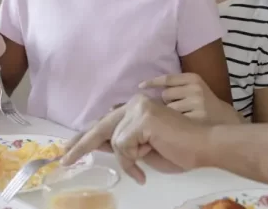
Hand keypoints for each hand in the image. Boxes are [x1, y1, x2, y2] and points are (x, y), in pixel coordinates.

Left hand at [60, 95, 211, 183]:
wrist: (204, 146)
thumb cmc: (180, 150)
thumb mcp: (144, 149)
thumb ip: (123, 143)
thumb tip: (98, 145)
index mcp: (136, 108)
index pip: (106, 122)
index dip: (86, 136)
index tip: (70, 148)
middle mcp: (135, 102)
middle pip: (101, 126)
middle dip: (81, 145)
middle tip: (63, 159)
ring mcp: (139, 108)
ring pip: (114, 141)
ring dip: (129, 159)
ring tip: (145, 165)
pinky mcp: (142, 118)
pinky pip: (123, 145)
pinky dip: (133, 159)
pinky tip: (150, 156)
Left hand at [141, 73, 240, 123]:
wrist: (226, 123)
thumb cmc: (204, 107)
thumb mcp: (194, 90)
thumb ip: (176, 87)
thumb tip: (143, 88)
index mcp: (194, 79)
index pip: (168, 78)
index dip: (152, 82)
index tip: (141, 86)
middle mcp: (196, 89)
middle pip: (165, 95)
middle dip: (166, 103)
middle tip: (177, 110)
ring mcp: (197, 105)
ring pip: (168, 109)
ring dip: (169, 115)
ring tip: (181, 119)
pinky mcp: (197, 120)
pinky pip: (174, 122)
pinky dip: (174, 126)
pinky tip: (181, 127)